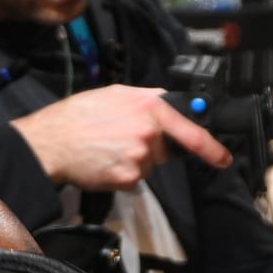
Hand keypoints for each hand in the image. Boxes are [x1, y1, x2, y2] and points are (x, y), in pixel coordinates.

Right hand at [11, 84, 232, 190]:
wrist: (49, 141)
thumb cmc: (78, 116)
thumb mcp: (115, 93)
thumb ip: (148, 97)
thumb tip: (170, 101)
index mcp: (150, 108)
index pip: (192, 131)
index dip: (212, 148)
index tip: (223, 158)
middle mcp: (149, 132)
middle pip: (166, 148)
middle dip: (150, 146)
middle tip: (121, 138)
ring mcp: (139, 157)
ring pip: (149, 164)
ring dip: (135, 159)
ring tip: (108, 147)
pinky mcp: (128, 178)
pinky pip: (135, 178)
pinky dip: (122, 173)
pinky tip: (105, 160)